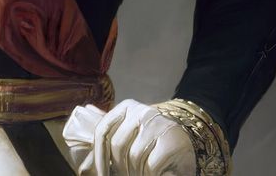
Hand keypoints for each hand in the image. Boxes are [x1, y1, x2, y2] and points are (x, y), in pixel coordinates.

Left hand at [62, 98, 196, 174]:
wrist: (189, 140)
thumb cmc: (154, 139)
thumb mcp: (133, 128)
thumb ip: (112, 123)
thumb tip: (86, 110)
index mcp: (127, 107)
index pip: (103, 130)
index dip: (98, 156)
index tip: (100, 174)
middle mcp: (141, 111)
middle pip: (117, 146)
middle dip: (119, 169)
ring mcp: (157, 124)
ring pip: (133, 157)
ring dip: (135, 173)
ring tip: (140, 173)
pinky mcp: (171, 141)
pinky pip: (150, 165)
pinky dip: (149, 175)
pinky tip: (153, 174)